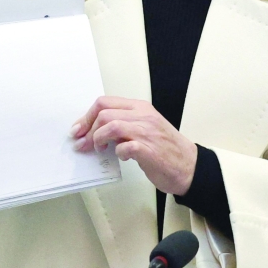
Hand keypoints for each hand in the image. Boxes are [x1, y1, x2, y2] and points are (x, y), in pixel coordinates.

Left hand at [71, 96, 197, 195]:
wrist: (189, 165)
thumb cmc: (165, 148)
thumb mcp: (144, 126)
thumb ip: (123, 123)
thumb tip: (94, 130)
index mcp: (140, 107)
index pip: (105, 102)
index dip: (86, 116)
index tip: (78, 130)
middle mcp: (143, 116)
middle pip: (104, 113)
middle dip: (88, 130)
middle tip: (83, 145)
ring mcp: (146, 132)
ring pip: (111, 126)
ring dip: (99, 140)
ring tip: (100, 150)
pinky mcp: (149, 151)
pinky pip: (124, 146)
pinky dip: (117, 152)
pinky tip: (122, 157)